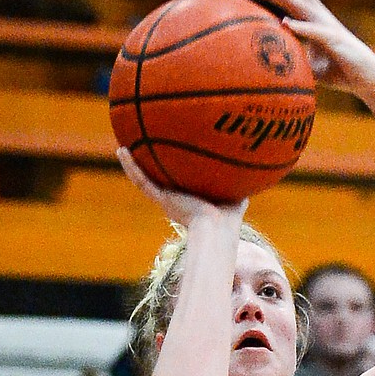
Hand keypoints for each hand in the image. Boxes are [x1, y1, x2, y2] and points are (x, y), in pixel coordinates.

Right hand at [117, 148, 246, 225]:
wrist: (218, 228)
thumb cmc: (230, 219)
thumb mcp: (236, 196)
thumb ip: (240, 184)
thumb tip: (253, 170)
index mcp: (189, 201)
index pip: (177, 185)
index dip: (171, 174)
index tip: (168, 161)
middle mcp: (174, 200)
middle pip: (158, 181)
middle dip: (150, 167)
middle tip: (141, 151)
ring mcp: (166, 200)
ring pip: (144, 179)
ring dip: (132, 164)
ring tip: (122, 148)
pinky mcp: (161, 199)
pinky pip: (141, 180)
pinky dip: (130, 166)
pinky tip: (121, 151)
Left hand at [249, 0, 374, 96]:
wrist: (368, 81)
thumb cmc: (342, 73)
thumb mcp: (312, 67)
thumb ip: (297, 61)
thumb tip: (277, 68)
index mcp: (315, 22)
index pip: (292, 2)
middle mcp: (321, 18)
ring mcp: (328, 27)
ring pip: (302, 5)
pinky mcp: (335, 41)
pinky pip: (315, 32)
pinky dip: (301, 27)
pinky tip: (286, 23)